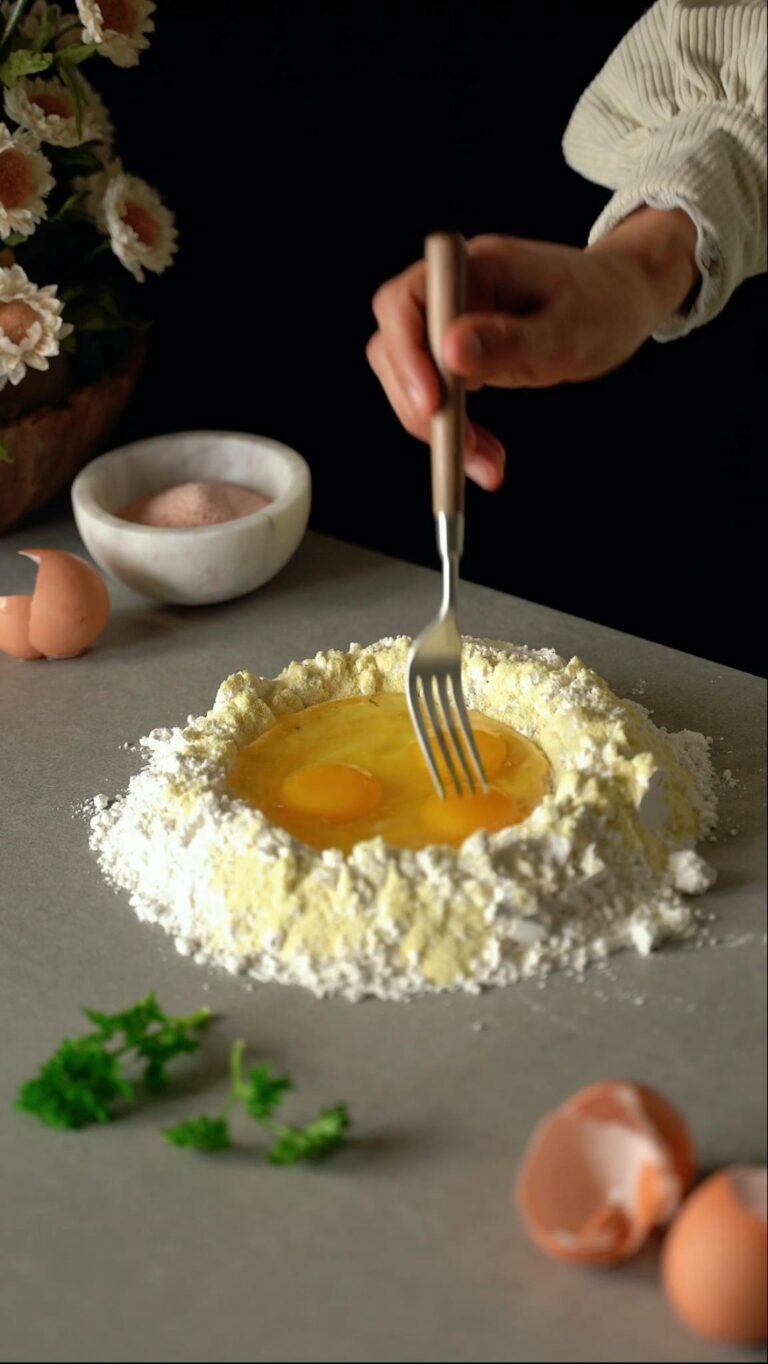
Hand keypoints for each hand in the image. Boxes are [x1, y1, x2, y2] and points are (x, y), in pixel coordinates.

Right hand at [366, 209, 697, 489]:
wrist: (623, 303)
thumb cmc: (604, 304)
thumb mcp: (569, 330)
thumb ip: (511, 340)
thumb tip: (451, 351)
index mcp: (475, 266)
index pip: (405, 301)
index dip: (406, 352)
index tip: (434, 401)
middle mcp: (453, 292)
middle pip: (394, 345)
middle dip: (418, 403)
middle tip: (458, 448)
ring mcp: (452, 325)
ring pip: (409, 380)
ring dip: (436, 429)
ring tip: (485, 463)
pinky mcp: (459, 357)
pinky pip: (437, 399)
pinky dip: (454, 435)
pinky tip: (485, 458)